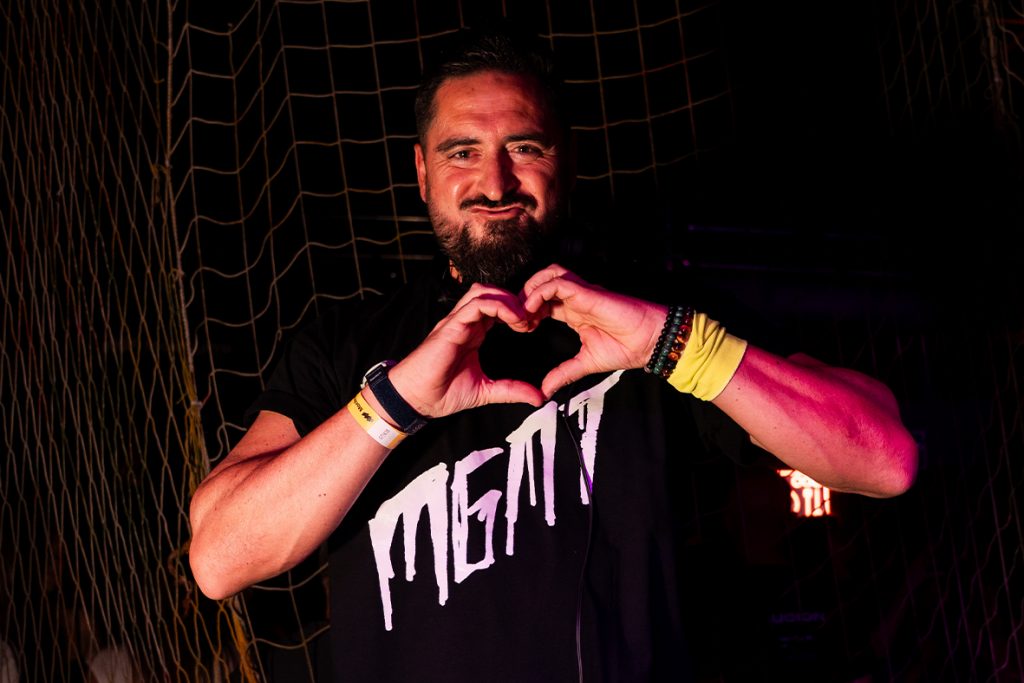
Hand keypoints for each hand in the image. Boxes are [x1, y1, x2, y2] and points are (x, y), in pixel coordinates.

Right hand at [387, 283, 546, 417]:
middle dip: (517, 301)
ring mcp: (457, 321)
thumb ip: (512, 390)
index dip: (519, 311)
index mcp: (474, 332)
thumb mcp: (486, 390)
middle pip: (493, 292)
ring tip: (523, 319)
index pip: (498, 306)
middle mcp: (466, 322)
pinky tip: (513, 319)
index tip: (533, 326)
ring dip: (508, 300)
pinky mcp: (451, 326)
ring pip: (485, 292)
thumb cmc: (442, 392)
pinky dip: (498, 306)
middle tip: (531, 321)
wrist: (417, 399)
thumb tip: (538, 396)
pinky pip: (476, 305)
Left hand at [521, 264, 667, 397]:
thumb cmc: (626, 349)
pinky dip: (541, 292)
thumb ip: (564, 373)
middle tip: (517, 318)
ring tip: (523, 311)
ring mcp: (582, 293)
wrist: (650, 343)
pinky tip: (532, 309)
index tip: (520, 329)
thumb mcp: (586, 364)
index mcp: (574, 312)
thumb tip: (544, 391)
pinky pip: (559, 283)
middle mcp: (576, 299)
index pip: (543, 301)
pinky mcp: (588, 293)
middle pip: (542, 282)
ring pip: (549, 274)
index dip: (527, 311)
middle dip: (524, 296)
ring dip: (531, 289)